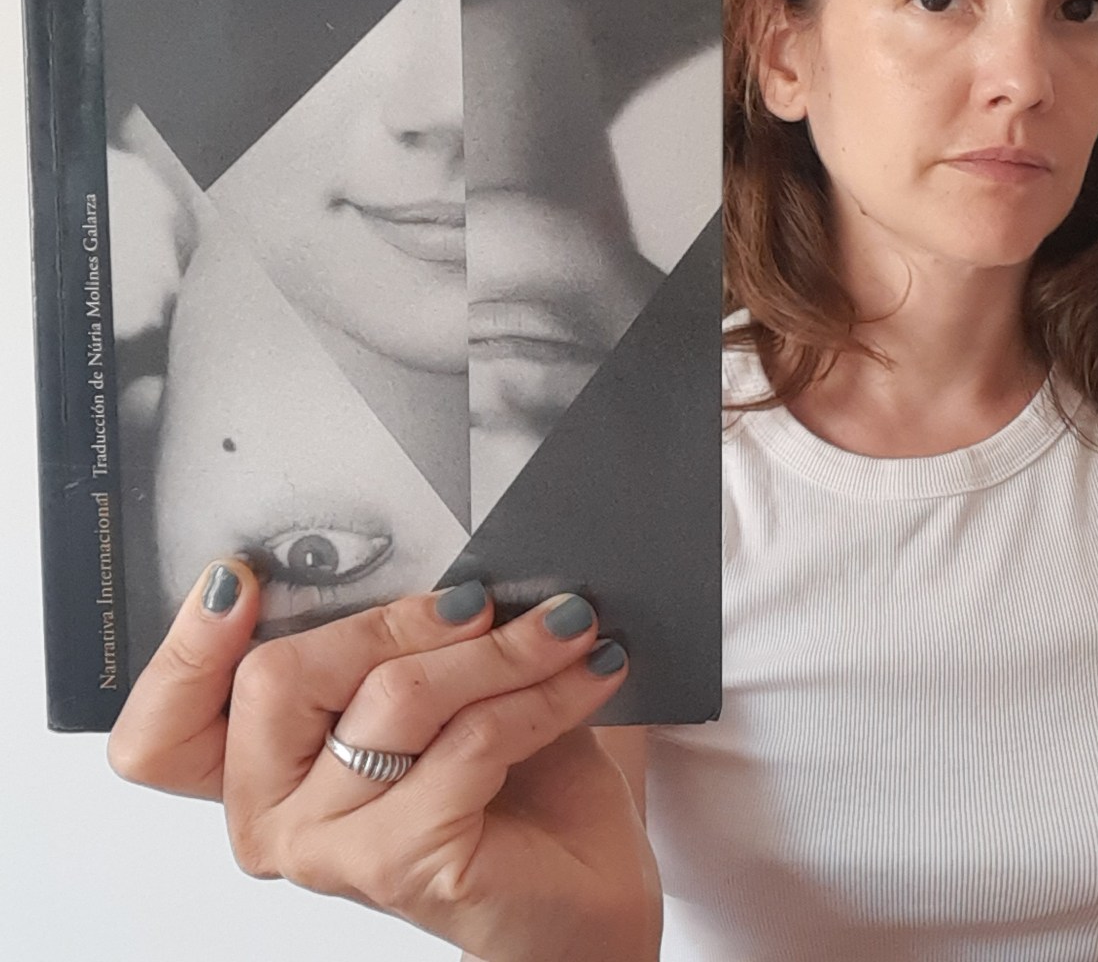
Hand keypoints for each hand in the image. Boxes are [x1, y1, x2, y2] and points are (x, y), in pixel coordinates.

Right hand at [108, 562, 660, 961]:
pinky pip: (469, 741)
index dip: (183, 648)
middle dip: (394, 618)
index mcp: (263, 768)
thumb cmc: (511, 783)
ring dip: (500, 648)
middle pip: (278, 678)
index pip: (164, 729)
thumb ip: (405, 639)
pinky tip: (588, 673)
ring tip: (567, 626)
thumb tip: (442, 553)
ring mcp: (330, 850)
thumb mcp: (443, 691)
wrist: (582, 888)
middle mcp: (273, 816)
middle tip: (482, 600)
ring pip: (393, 699)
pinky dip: (540, 694)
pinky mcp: (402, 865)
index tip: (237, 578)